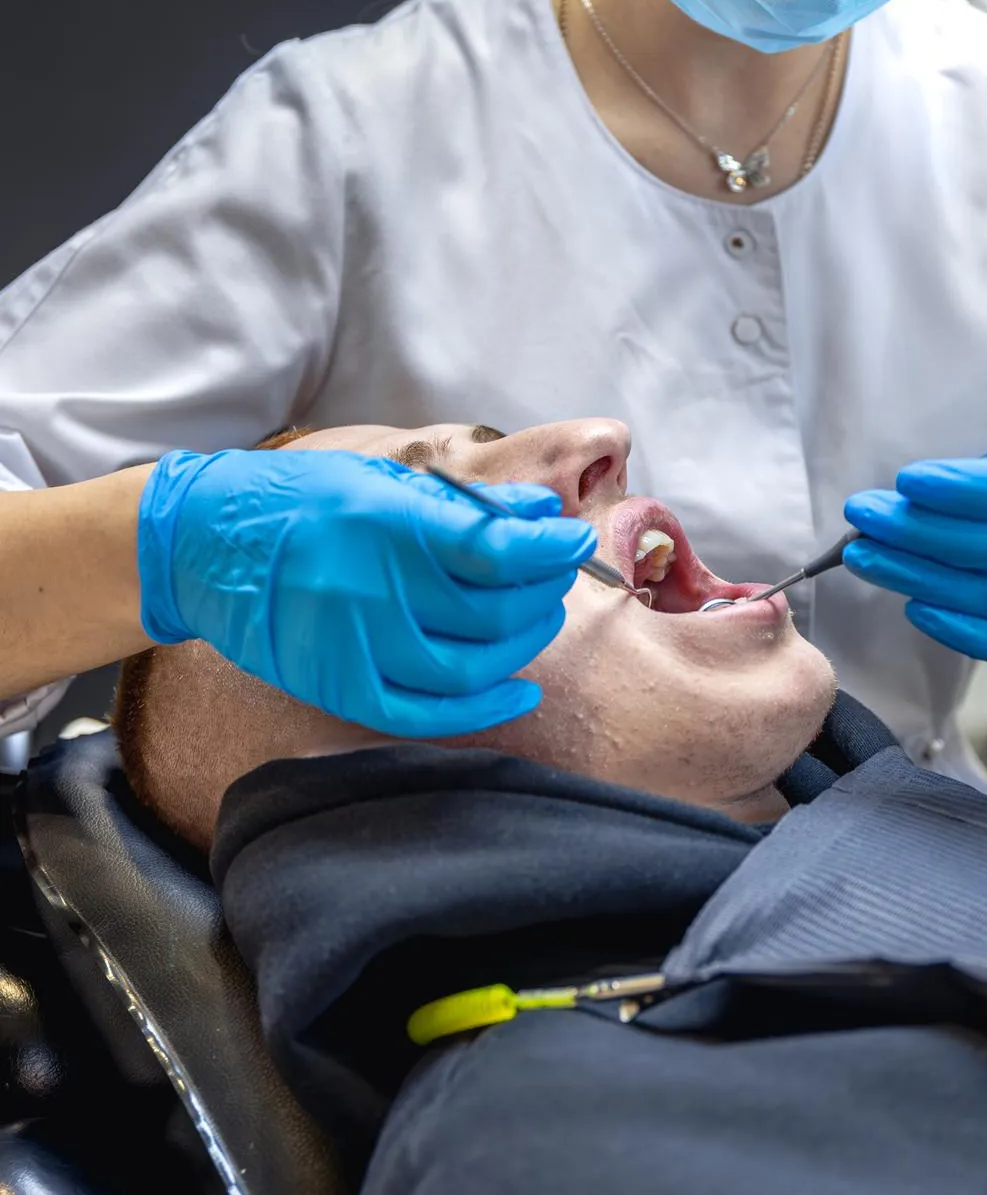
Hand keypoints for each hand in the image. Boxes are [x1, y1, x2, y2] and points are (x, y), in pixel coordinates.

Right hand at [137, 448, 595, 734]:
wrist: (206, 543)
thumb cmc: (302, 501)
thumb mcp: (381, 480)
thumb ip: (463, 504)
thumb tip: (539, 516)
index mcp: (382, 522)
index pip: (490, 547)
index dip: (546, 549)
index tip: (572, 542)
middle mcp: (369, 587)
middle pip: (489, 612)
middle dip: (539, 594)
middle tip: (552, 577)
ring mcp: (351, 644)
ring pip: (468, 666)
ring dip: (521, 646)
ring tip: (536, 620)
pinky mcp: (337, 686)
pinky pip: (424, 715)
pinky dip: (481, 710)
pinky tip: (516, 690)